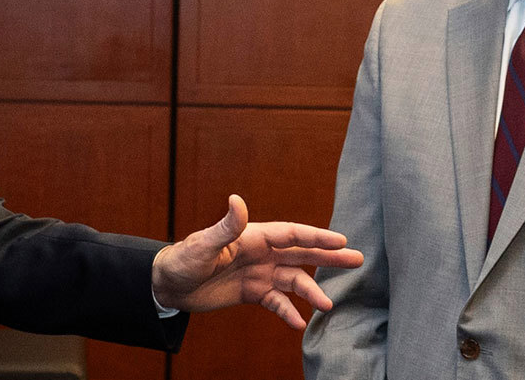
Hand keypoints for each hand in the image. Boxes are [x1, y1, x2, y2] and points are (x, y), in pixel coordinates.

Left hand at [151, 195, 361, 329]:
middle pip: (301, 253)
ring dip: (310, 291)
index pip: (291, 234)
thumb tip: (238, 200)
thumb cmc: (182, 259)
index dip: (316, 236)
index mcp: (252, 237)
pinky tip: (299, 324)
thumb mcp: (203, 245)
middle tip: (357, 260)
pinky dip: (288, 312)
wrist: (167, 285)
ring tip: (328, 305)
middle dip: (328, 257)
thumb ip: (225, 227)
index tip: (341, 240)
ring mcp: (258, 273)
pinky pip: (276, 302)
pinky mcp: (251, 292)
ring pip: (293, 280)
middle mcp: (260, 253)